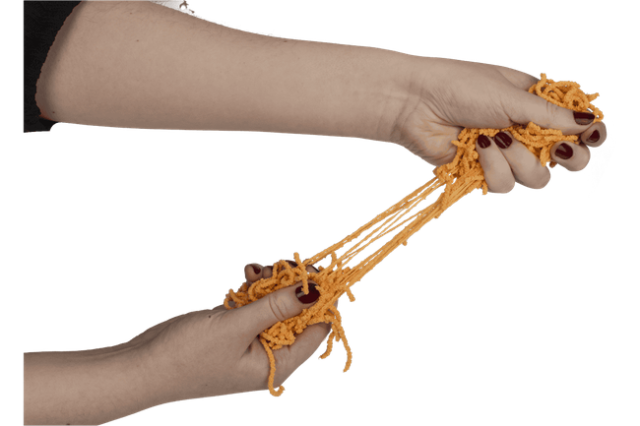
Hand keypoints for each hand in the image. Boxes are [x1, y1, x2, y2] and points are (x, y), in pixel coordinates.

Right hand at [135, 260, 334, 401]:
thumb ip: (277, 307)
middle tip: (281, 266)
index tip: (318, 271)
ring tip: (256, 272)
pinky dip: (254, 287)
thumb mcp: (237, 327)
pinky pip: (256, 302)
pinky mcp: (235, 326)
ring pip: (276, 302)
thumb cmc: (188, 357)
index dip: (323, 300)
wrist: (143, 364)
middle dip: (291, 285)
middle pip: (298, 312)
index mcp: (278, 364)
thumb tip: (314, 291)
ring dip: (271, 282)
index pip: (317, 330)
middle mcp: (269, 352)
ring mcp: (251, 338)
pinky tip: (246, 276)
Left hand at [391, 57, 606, 192]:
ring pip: (535, 178)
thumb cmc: (459, 87)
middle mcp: (522, 131)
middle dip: (566, 157)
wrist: (415, 104)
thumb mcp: (510, 95)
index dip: (586, 135)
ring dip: (517, 159)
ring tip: (494, 137)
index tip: (588, 136)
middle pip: (564, 160)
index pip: (573, 126)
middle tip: (556, 149)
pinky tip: (477, 147)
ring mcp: (502, 154)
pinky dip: (492, 166)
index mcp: (533, 105)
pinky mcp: (481, 172)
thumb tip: (588, 124)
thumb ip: (548, 114)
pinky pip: (503, 184)